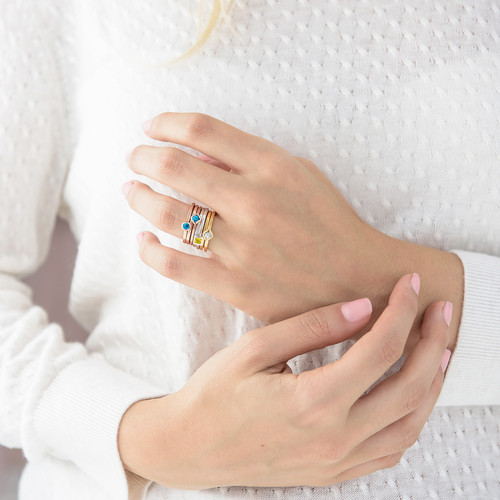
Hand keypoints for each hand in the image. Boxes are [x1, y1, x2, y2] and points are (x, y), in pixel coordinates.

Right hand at [118, 274, 451, 488]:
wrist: (190, 446)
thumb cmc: (214, 395)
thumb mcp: (255, 349)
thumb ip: (312, 327)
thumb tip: (362, 308)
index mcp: (313, 402)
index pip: (380, 350)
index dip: (402, 311)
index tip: (411, 285)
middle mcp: (334, 437)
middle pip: (408, 388)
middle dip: (432, 343)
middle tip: (441, 311)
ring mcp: (337, 461)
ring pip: (409, 424)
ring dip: (431, 384)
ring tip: (438, 350)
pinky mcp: (332, 472)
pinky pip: (390, 450)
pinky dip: (411, 419)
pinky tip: (410, 396)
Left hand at [123, 112, 462, 351]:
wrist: (359, 280)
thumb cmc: (330, 222)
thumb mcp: (301, 173)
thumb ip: (250, 159)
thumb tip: (197, 151)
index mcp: (272, 167)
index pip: (201, 129)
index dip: (167, 123)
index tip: (153, 127)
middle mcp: (253, 202)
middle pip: (173, 167)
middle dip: (142, 157)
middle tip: (135, 158)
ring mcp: (241, 246)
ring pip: (166, 214)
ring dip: (139, 197)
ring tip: (134, 191)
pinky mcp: (233, 285)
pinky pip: (173, 265)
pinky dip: (149, 249)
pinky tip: (145, 240)